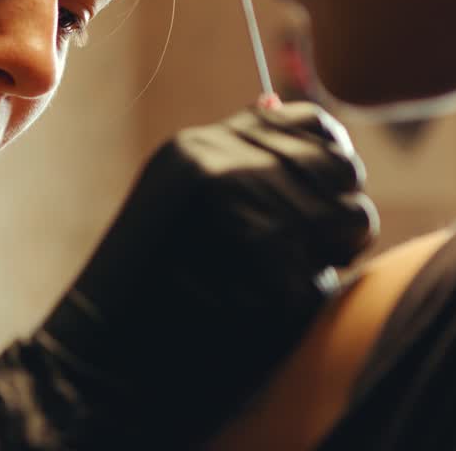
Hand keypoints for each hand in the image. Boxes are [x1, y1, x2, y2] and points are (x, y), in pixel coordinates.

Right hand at [0, 102, 377, 449]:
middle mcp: (224, 166)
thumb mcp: (180, 194)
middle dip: (337, 213)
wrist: (104, 356)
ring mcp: (245, 214)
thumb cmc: (150, 281)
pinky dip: (300, 303)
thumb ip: (232, 152)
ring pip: (350, 221)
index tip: (320, 192)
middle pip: (343, 171)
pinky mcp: (266, 269)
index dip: (331, 158)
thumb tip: (275, 100)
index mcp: (203, 146)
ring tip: (269, 279)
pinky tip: (252, 311)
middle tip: (299, 248)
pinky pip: (328, 280)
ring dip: (325, 257)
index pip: (314, 123)